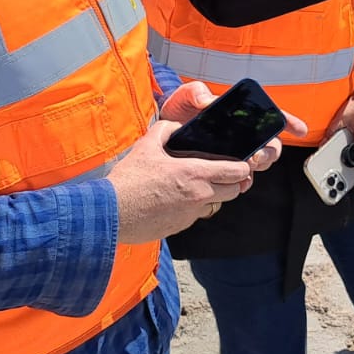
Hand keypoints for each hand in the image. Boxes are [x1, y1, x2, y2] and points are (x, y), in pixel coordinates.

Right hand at [108, 120, 255, 242]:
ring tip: (196, 186)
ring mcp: (190, 214)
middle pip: (234, 191)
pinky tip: (176, 200)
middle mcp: (198, 196)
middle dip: (233, 183)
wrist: (111, 212)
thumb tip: (175, 126)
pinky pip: (195, 216)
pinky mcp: (180, 227)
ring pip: (216, 205)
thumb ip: (166, 129)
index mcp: (195, 173)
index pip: (237, 172)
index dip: (242, 168)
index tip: (240, 164)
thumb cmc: (128, 180)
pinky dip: (192, 208)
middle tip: (222, 175)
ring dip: (212, 196)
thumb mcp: (147, 146)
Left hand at [158, 81, 305, 172]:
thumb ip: (196, 92)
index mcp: (240, 114)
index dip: (289, 122)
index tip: (299, 130)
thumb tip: (208, 100)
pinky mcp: (224, 168)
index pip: (270, 116)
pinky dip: (243, 181)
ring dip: (259, 166)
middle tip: (256, 155)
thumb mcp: (185, 96)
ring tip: (247, 168)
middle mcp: (243, 134)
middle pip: (271, 144)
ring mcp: (235, 152)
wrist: (162, 132)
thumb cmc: (178, 110)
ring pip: (260, 162)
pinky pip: (241, 177)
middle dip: (270, 151)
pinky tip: (238, 182)